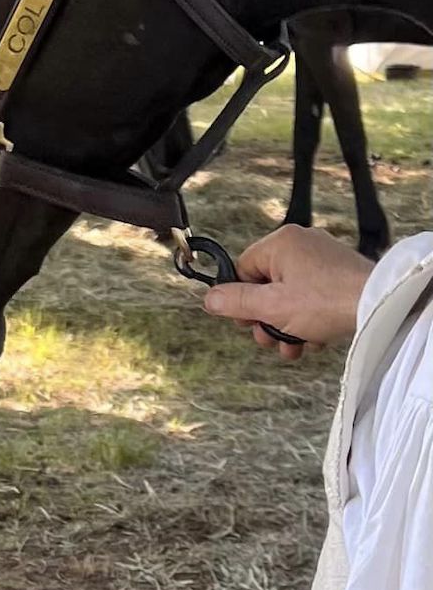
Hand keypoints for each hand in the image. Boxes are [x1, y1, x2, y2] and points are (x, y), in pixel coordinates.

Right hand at [203, 224, 373, 360]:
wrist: (381, 306)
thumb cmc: (327, 301)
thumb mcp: (272, 307)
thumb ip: (236, 302)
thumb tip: (208, 299)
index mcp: (280, 242)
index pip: (244, 269)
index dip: (243, 300)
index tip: (247, 323)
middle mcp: (301, 243)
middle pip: (267, 284)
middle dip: (267, 318)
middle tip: (271, 340)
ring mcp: (323, 257)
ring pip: (291, 293)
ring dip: (287, 323)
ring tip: (294, 347)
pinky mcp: (341, 273)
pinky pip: (313, 294)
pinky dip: (309, 317)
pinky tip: (314, 339)